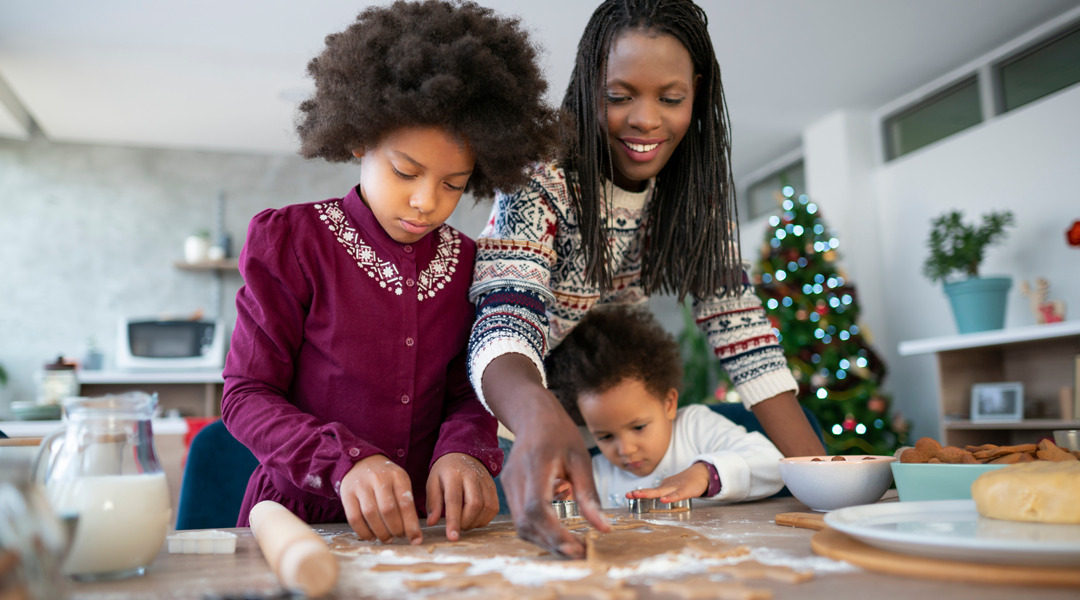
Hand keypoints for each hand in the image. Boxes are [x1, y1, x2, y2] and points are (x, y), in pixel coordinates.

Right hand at [340, 455, 421, 544]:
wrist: (362, 461)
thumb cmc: (386, 478)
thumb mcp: (400, 483)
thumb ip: (407, 505)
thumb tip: (414, 535)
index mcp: (397, 476)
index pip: (406, 504)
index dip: (411, 525)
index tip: (416, 540)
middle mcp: (379, 479)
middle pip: (388, 510)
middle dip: (395, 529)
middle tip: (399, 536)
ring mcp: (361, 485)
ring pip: (370, 515)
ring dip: (380, 532)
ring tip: (387, 538)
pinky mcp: (347, 494)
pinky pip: (354, 518)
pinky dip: (364, 532)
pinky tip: (371, 536)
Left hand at [426, 453, 498, 540]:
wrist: (463, 453)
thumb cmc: (445, 471)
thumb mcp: (432, 482)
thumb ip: (433, 502)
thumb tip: (432, 523)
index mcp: (453, 475)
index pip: (454, 500)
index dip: (453, 520)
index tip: (452, 537)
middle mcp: (472, 476)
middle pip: (475, 504)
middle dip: (465, 522)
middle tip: (456, 527)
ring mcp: (485, 481)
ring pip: (486, 507)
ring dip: (475, 522)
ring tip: (464, 522)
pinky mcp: (493, 487)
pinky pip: (493, 508)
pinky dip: (484, 519)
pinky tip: (474, 518)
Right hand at [481, 354, 610, 558]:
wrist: (533, 415)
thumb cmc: (560, 433)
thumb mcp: (581, 459)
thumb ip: (589, 495)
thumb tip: (602, 528)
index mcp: (536, 466)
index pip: (537, 508)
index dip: (554, 533)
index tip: (576, 547)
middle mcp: (516, 478)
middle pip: (526, 523)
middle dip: (551, 543)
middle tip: (577, 553)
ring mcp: (509, 485)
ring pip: (521, 525)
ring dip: (544, 540)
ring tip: (570, 545)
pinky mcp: (509, 489)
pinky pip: (521, 517)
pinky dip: (538, 530)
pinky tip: (557, 529)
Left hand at [625, 462, 709, 503]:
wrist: (701, 473)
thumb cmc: (687, 483)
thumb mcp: (674, 488)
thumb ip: (665, 493)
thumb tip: (656, 500)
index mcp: (665, 487)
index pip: (650, 491)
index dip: (639, 493)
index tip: (628, 495)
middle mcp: (668, 486)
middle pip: (652, 491)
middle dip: (640, 493)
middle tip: (628, 495)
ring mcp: (676, 487)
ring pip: (661, 492)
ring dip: (649, 494)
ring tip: (638, 495)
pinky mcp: (686, 490)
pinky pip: (677, 495)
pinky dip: (670, 498)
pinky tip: (663, 500)